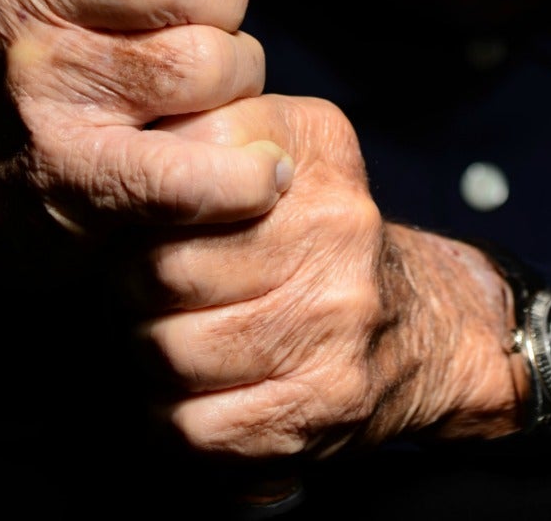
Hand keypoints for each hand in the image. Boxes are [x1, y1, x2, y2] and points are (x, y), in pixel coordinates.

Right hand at [0, 0, 283, 261]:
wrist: (15, 189)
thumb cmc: (93, 46)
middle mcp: (14, 0)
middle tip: (209, 23)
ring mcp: (37, 88)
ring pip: (199, 64)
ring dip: (236, 85)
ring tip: (209, 98)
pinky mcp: (73, 176)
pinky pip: (193, 169)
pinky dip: (246, 176)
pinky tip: (260, 173)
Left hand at [133, 95, 525, 457]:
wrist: (420, 327)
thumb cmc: (311, 234)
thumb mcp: (277, 145)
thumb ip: (204, 125)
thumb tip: (135, 145)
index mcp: (313, 152)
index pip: (180, 170)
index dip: (138, 204)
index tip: (140, 219)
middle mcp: (336, 231)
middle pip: (163, 269)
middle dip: (130, 287)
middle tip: (140, 289)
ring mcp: (335, 324)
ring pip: (171, 351)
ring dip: (149, 353)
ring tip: (167, 336)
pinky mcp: (323, 405)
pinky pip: (196, 425)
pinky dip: (173, 416)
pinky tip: (192, 392)